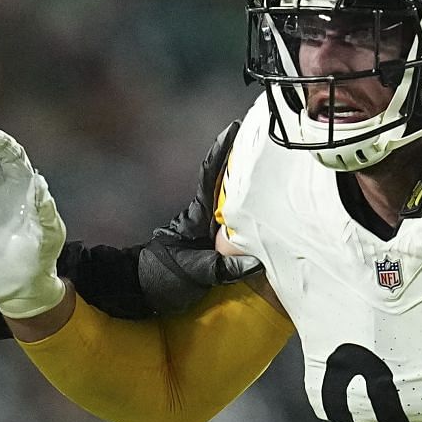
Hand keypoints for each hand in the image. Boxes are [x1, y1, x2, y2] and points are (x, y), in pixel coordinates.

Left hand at [138, 118, 263, 313]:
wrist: (143, 293)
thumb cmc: (161, 279)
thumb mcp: (193, 274)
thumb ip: (222, 268)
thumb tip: (255, 262)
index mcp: (197, 216)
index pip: (210, 176)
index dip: (222, 152)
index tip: (235, 128)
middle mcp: (206, 217)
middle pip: (229, 184)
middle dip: (247, 163)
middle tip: (270, 142)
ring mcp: (212, 230)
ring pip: (236, 203)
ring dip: (253, 188)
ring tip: (278, 172)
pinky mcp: (217, 246)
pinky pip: (240, 225)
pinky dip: (254, 216)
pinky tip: (271, 214)